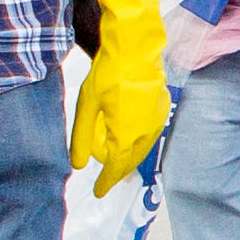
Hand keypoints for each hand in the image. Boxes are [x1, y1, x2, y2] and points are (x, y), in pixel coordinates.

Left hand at [79, 0, 172, 190]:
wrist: (135, 47)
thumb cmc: (108, 73)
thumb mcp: (86, 106)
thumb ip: (81, 137)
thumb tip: (77, 164)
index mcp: (126, 136)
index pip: (115, 168)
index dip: (106, 182)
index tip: (98, 192)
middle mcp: (146, 133)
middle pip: (131, 161)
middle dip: (117, 170)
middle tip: (104, 177)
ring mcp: (157, 120)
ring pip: (142, 148)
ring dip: (128, 156)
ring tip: (113, 157)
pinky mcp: (162, 107)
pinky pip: (149, 134)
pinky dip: (137, 141)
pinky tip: (128, 134)